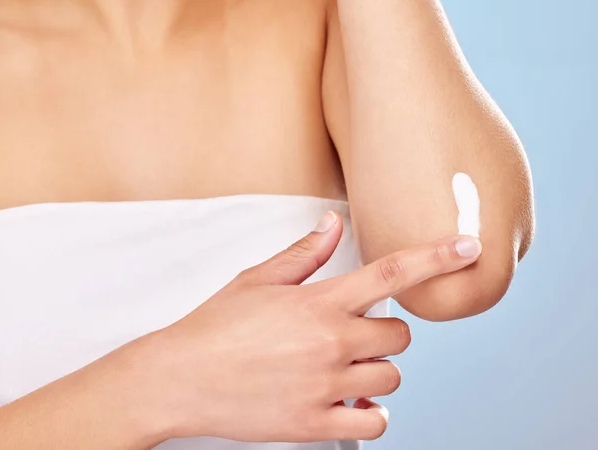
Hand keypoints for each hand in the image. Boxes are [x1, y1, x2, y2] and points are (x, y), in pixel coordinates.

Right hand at [151, 211, 481, 442]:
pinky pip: (373, 421)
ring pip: (391, 376)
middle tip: (356, 332)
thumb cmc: (216, 326)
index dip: (435, 257)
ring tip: (345, 366)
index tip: (467, 248)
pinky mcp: (315, 424)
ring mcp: (325, 386)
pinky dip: (370, 410)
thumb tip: (333, 224)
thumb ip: (303, 253)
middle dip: (385, 331)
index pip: (391, 274)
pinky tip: (349, 399)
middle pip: (400, 335)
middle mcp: (330, 342)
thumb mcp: (257, 280)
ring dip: (376, 368)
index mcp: (319, 302)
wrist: (181, 378)